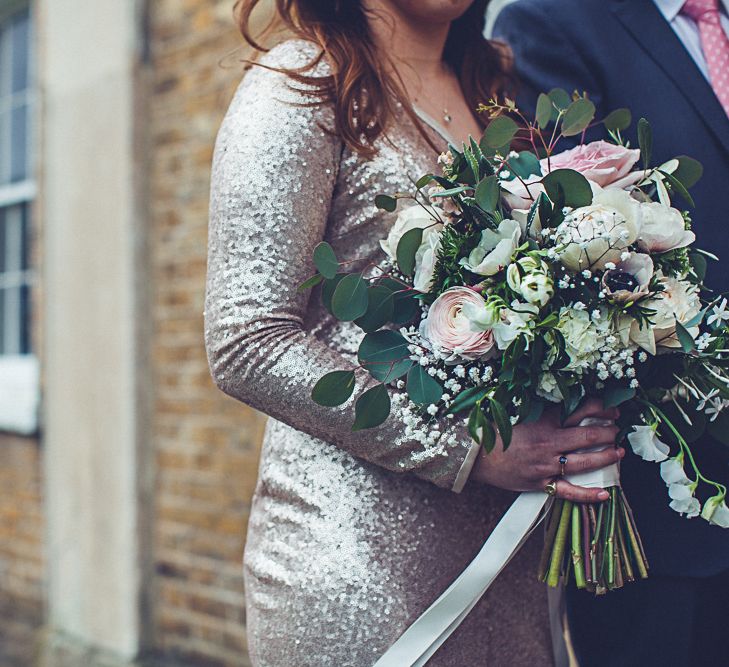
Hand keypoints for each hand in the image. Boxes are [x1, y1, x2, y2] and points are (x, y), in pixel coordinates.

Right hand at [471, 398, 624, 502]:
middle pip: (589, 437)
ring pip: (585, 462)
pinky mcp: (540, 483)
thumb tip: (564, 399)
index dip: (601, 408)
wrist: (473, 452)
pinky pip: (569, 491)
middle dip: (609, 432)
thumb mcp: (517, 409)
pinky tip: (605, 493)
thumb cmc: (493, 428)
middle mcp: (548, 442)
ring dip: (606, 457)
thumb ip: (541, 406)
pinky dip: (588, 494)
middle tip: (618, 430)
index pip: (580, 410)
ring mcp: (546, 464)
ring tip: (618, 452)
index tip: (612, 409)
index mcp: (543, 420)